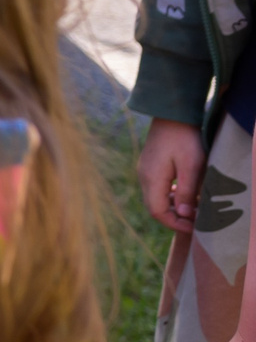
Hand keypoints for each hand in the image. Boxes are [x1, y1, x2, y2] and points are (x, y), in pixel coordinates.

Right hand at [140, 117, 207, 234]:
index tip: (196, 228)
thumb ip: (186, 192)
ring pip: (156, 198)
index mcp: (152, 178)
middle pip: (155, 207)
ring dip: (173, 208)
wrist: (172, 113)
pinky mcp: (150, 165)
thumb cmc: (184, 138)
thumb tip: (185, 215)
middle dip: (175, 218)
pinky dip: (170, 196)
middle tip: (197, 221)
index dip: (176, 224)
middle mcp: (144, 176)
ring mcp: (145, 170)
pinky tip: (184, 194)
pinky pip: (157, 188)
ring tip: (194, 208)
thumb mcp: (191, 166)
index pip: (158, 212)